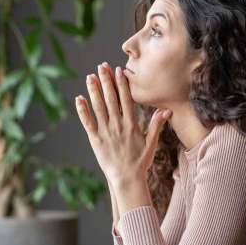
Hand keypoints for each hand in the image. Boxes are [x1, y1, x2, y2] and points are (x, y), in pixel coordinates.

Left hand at [76, 61, 171, 186]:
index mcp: (131, 125)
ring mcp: (106, 132)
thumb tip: (166, 110)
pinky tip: (79, 99)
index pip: (126, 100)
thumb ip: (157, 125)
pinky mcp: (96, 140)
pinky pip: (88, 123)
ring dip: (94, 91)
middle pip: (111, 99)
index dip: (122, 84)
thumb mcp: (152, 143)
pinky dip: (83, 111)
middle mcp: (118, 126)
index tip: (119, 71)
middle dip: (106, 81)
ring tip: (90, 77)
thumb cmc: (140, 162)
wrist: (127, 179)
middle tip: (102, 66)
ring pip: (98, 108)